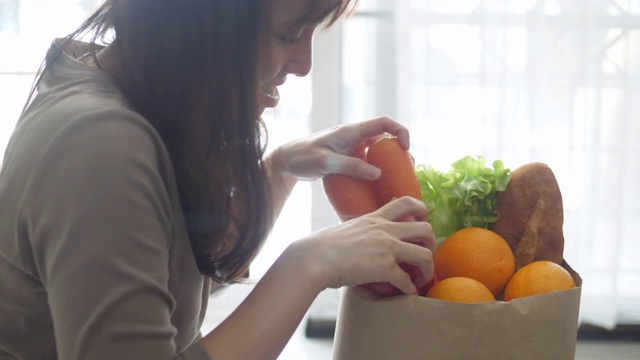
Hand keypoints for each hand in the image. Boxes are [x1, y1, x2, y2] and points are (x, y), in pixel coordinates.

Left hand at [269, 117, 409, 180]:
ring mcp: (352, 148)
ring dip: (390, 162)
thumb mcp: (325, 162)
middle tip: (406, 169)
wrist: (286, 161)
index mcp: (351, 130)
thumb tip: (377, 173)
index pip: (383, 123)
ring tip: (398, 179)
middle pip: (385, 138)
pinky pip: (368, 163)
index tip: (406, 148)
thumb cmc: (302, 157)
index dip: (399, 131)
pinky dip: (377, 171)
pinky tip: (380, 186)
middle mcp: (354, 136)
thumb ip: (350, 166)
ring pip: (378, 151)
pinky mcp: (348, 159)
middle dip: (399, 150)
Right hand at [291, 196, 435, 294]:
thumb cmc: (322, 246)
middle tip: (427, 253)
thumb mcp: (348, 228)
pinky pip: (406, 280)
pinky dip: (410, 288)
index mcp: (375, 218)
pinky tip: (408, 293)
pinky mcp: (384, 267)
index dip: (422, 210)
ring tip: (422, 277)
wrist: (314, 258)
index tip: (421, 222)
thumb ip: (362, 231)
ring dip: (427, 268)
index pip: (407, 202)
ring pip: (424, 254)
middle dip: (432, 242)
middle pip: (425, 228)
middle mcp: (385, 229)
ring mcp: (386, 247)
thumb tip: (362, 242)